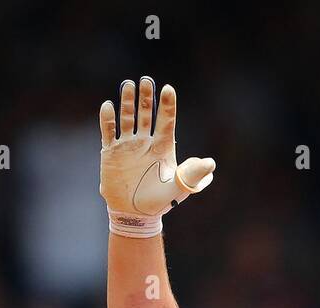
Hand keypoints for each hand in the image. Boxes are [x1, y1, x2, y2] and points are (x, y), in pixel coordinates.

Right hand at [99, 77, 215, 237]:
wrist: (135, 214)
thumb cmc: (160, 202)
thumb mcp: (179, 189)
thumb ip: (193, 175)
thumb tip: (211, 163)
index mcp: (163, 148)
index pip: (166, 122)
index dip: (167, 106)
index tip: (168, 89)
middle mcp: (146, 142)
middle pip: (145, 114)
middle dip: (145, 98)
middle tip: (146, 80)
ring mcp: (128, 145)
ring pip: (127, 118)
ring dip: (127, 101)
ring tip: (129, 84)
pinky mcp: (111, 152)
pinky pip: (108, 131)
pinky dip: (108, 119)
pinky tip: (109, 106)